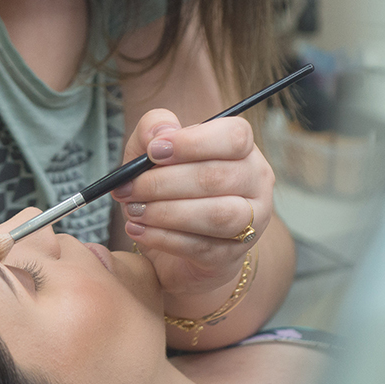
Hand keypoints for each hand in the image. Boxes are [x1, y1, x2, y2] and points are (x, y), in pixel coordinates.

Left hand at [112, 109, 273, 296]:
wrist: (178, 240)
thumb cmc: (169, 186)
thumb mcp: (154, 152)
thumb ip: (154, 129)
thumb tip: (160, 133)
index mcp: (243, 150)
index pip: (235, 137)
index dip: (193, 142)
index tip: (154, 151)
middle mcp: (255, 184)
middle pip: (217, 177)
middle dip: (163, 182)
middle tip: (128, 187)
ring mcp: (250, 223)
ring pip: (216, 215)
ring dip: (165, 212)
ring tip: (133, 210)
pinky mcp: (230, 255)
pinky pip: (200, 246)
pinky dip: (162, 237)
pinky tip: (137, 229)